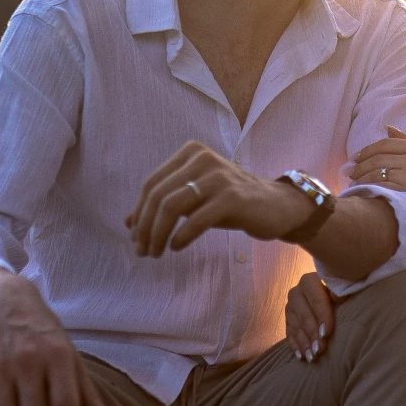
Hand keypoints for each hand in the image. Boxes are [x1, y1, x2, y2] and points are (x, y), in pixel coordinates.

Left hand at [126, 141, 307, 255]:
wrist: (277, 206)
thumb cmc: (232, 203)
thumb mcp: (195, 200)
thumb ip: (164, 206)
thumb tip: (128, 223)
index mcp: (189, 153)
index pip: (151, 184)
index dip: (139, 214)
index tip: (136, 238)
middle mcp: (202, 158)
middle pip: (158, 195)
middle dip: (145, 227)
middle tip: (142, 251)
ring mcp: (218, 176)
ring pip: (172, 206)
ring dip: (158, 234)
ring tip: (156, 252)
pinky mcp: (232, 197)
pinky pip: (196, 219)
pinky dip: (181, 236)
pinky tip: (176, 247)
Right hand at [284, 271, 334, 362]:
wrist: (329, 296)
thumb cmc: (341, 293)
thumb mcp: (342, 288)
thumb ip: (340, 290)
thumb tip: (339, 297)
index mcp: (309, 281)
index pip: (315, 300)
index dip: (322, 317)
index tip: (327, 333)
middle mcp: (296, 292)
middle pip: (304, 315)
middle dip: (312, 334)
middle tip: (320, 350)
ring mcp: (290, 307)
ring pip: (296, 327)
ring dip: (304, 343)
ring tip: (312, 357)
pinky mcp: (287, 319)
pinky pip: (289, 334)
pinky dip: (296, 346)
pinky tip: (301, 357)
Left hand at [350, 127, 405, 225]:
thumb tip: (387, 128)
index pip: (384, 144)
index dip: (366, 151)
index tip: (355, 158)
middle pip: (377, 158)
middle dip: (359, 165)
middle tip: (348, 171)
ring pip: (377, 173)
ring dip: (361, 178)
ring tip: (352, 182)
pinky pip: (384, 187)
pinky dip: (370, 189)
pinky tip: (363, 192)